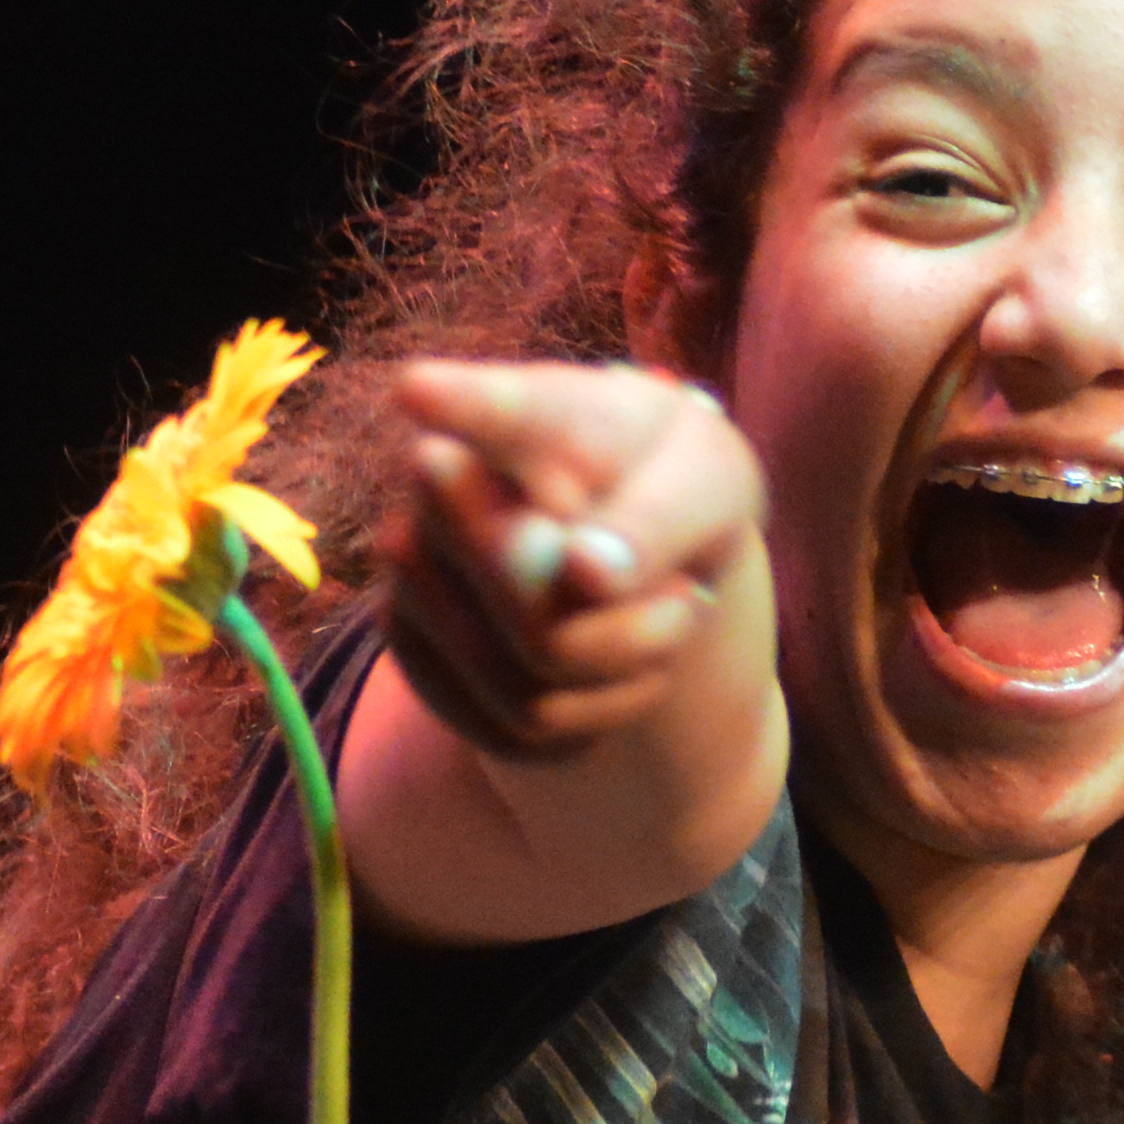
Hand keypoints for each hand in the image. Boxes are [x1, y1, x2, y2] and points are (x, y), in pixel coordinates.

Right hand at [377, 358, 761, 762]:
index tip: (420, 390)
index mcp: (530, 412)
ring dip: (626, 670)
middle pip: (524, 589)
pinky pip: (522, 733)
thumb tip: (583, 572)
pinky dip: (599, 716)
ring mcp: (413, 575)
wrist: (638, 547)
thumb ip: (657, 518)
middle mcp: (440, 483)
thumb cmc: (675, 488)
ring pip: (529, 683)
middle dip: (628, 625)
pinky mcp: (420, 662)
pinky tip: (611, 668)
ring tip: (654, 621)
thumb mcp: (709, 485)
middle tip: (685, 597)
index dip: (458, 401)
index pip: (492, 409)